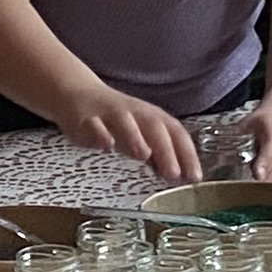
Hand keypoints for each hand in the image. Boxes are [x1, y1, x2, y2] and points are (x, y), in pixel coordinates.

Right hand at [55, 87, 201, 184]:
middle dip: (166, 150)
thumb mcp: (140, 136)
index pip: (175, 133)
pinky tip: (106, 145)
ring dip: (135, 137)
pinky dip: (100, 134)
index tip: (194, 177)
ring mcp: (110, 114)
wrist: (77, 94)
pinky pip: (93, 125)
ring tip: (143, 155)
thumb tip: (179, 178)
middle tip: (173, 173)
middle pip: (154, 127)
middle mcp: (135, 114)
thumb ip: (158, 155)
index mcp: (152, 118)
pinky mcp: (86, 118)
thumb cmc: (115, 121)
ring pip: (125, 122)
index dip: (187, 154)